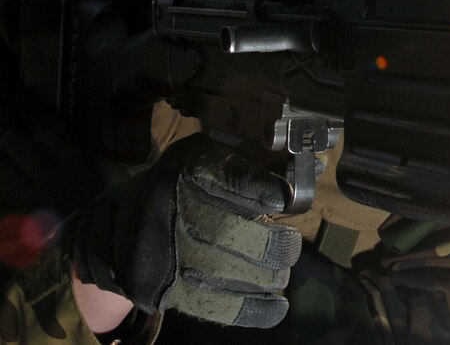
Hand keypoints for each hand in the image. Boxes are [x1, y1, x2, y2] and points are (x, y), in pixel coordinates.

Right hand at [70, 134, 300, 327]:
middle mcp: (171, 209)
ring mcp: (165, 253)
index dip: (258, 188)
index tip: (285, 198)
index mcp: (186, 169)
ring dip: (266, 276)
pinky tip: (277, 306)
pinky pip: (214, 306)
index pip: (226, 176)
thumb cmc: (185, 186)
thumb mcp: (210, 157)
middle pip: (227, 231)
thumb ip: (254, 166)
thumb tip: (308, 174)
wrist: (122, 225)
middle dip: (270, 243)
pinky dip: (253, 310)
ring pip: (224, 271)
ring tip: (280, 271)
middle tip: (289, 245)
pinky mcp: (165, 290)